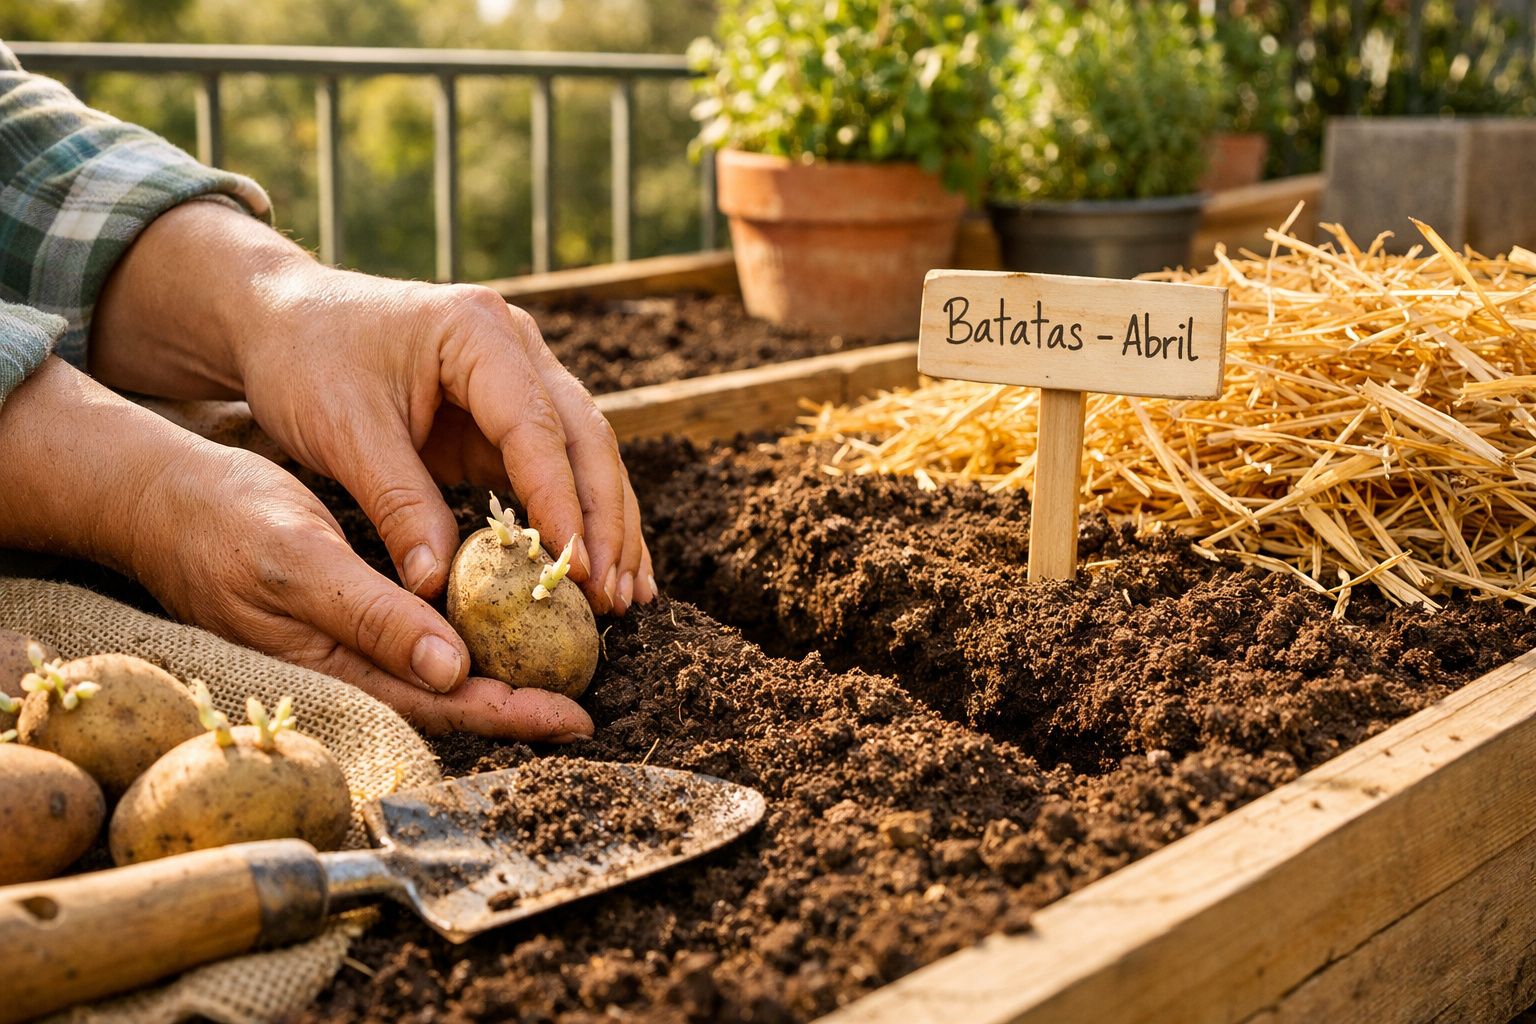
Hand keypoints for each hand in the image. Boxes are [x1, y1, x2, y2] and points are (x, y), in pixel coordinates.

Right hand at [0, 359, 592, 740]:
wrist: (162, 498)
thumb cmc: (225, 522)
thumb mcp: (300, 561)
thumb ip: (372, 616)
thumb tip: (452, 671)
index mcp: (333, 664)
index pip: (439, 703)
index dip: (510, 712)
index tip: (574, 716)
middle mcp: (343, 665)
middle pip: (447, 699)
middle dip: (517, 706)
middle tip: (586, 709)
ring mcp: (340, 643)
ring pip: (434, 674)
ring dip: (497, 677)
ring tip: (561, 674)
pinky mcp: (342, 615)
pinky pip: (414, 640)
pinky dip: (462, 640)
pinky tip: (498, 630)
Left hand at [92, 202, 654, 617]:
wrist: (282, 319)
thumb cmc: (305, 360)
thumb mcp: (344, 433)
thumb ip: (399, 505)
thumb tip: (437, 590)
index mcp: (478, 331)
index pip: (537, 426)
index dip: (561, 502)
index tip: (574, 569)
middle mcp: (517, 348)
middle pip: (585, 438)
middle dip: (605, 521)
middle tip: (615, 594)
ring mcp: (522, 380)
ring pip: (586, 456)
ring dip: (608, 526)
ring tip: (628, 596)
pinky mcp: (509, 418)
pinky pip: (559, 471)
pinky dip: (580, 521)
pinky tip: (603, 569)